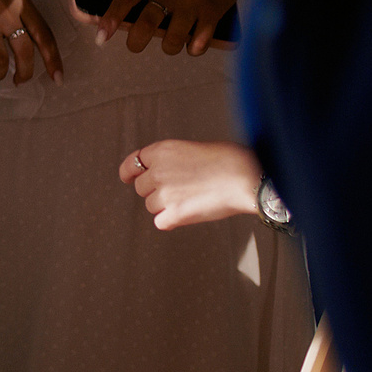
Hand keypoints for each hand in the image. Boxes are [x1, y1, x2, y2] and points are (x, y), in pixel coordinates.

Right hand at [0, 0, 60, 83]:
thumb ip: (18, 10)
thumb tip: (28, 42)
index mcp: (19, 0)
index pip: (44, 35)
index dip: (53, 59)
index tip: (57, 77)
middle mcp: (5, 12)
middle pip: (25, 52)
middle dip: (25, 73)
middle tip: (20, 80)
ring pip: (0, 61)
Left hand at [95, 0, 260, 55]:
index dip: (111, 18)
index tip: (100, 38)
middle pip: (146, 24)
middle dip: (135, 43)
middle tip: (135, 45)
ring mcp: (193, 2)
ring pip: (172, 40)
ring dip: (169, 48)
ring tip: (171, 43)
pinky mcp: (213, 12)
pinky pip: (198, 43)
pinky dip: (193, 49)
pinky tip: (193, 45)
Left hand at [118, 140, 261, 229]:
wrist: (243, 177)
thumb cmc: (226, 160)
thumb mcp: (191, 148)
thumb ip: (171, 160)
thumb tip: (161, 173)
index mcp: (161, 151)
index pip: (132, 163)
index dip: (129, 173)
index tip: (127, 178)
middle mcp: (157, 171)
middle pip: (141, 188)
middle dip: (155, 190)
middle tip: (179, 189)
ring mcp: (164, 194)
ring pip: (151, 206)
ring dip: (165, 206)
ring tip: (190, 198)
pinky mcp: (174, 214)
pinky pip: (161, 222)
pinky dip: (171, 221)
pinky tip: (189, 213)